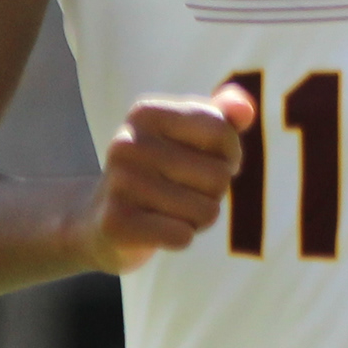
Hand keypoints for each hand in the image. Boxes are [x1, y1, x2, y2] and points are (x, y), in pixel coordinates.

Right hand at [84, 84, 253, 271]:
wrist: (102, 220)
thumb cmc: (161, 172)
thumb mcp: (190, 136)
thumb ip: (223, 116)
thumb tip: (245, 109)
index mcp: (146, 113)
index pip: (221, 130)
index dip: (228, 154)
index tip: (206, 160)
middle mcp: (127, 143)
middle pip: (218, 176)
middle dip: (213, 191)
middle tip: (182, 191)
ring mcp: (119, 183)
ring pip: (206, 211)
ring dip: (197, 217)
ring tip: (169, 210)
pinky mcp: (117, 223)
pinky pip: (183, 236)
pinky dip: (180, 237)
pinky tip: (158, 228)